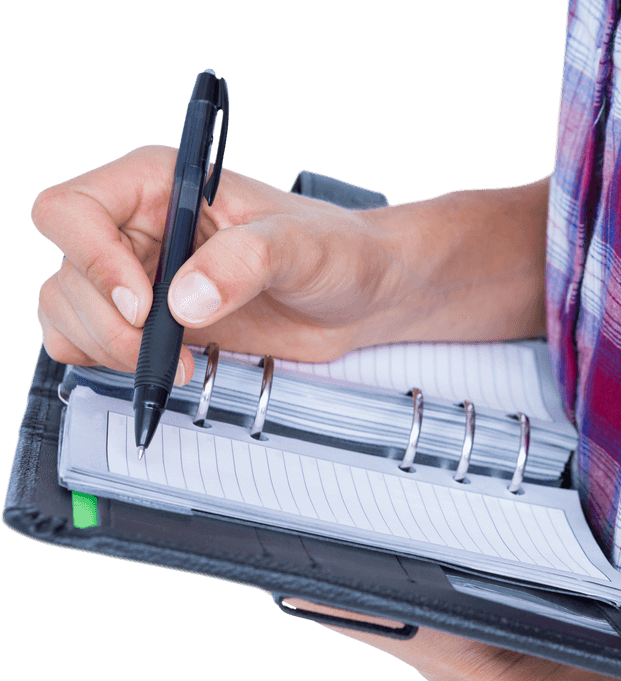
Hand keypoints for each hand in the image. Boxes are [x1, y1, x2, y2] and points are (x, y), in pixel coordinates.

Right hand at [32, 145, 404, 383]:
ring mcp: (141, 275)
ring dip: (108, 347)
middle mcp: (139, 227)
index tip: (144, 302)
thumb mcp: (300, 247)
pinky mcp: (151, 320)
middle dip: (109, 322)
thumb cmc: (337, 251)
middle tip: (169, 346)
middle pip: (68, 273)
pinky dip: (108, 361)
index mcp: (160, 184)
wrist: (361, 296)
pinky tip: (161, 365)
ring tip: (176, 359)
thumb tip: (184, 299)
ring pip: (67, 311)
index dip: (92, 259)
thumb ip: (245, 262)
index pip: (73, 210)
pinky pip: (87, 341)